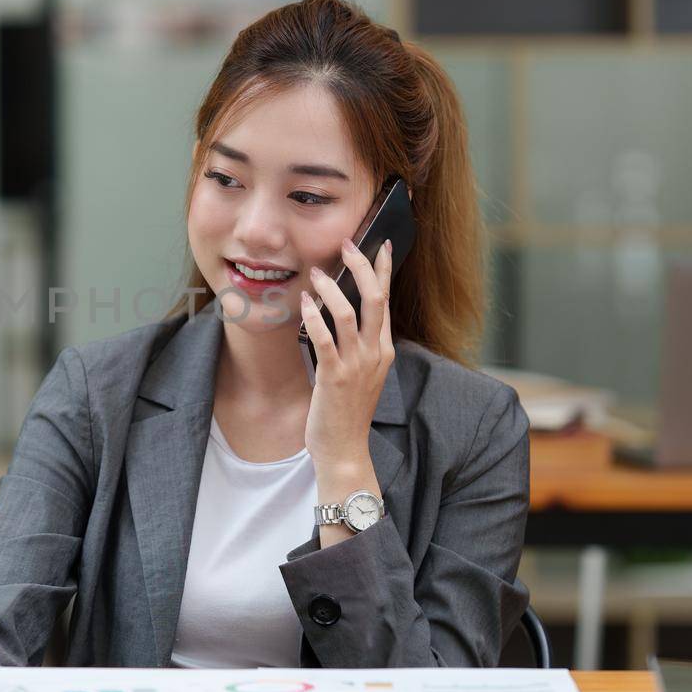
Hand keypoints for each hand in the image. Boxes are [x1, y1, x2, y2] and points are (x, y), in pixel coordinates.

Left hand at [300, 238, 394, 497]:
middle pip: (375, 299)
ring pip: (350, 315)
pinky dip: (314, 317)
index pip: (387, 301)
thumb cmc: (347, 411)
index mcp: (384, 350)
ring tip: (315, 272)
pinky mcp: (334, 377)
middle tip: (348, 243)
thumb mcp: (360, 373)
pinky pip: (325, 339)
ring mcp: (357, 365)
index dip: (384, 271)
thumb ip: (357, 345)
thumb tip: (341, 311)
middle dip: (362, 267)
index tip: (382, 244)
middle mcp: (375, 354)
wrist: (345, 449)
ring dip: (331, 289)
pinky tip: (303, 303)